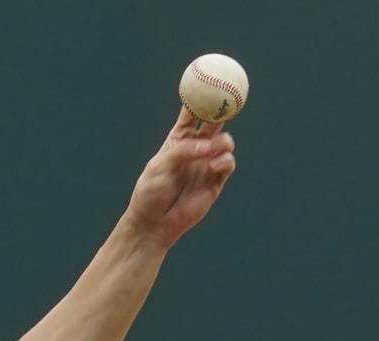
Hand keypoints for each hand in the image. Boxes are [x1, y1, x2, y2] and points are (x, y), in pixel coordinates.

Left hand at [121, 109, 237, 249]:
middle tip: (228, 98)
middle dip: (222, 108)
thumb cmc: (151, 193)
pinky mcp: (216, 181)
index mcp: (178, 139)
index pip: (191, 113)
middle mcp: (195, 149)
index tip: (207, 78)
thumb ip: (183, 152)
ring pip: (225, 142)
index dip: (200, 96)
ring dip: (223, 140)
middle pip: (213, 122)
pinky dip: (225, 160)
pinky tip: (215, 164)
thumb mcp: (160, 166)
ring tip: (215, 147)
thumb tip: (207, 145)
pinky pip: (227, 164)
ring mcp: (206, 164)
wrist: (155, 224)